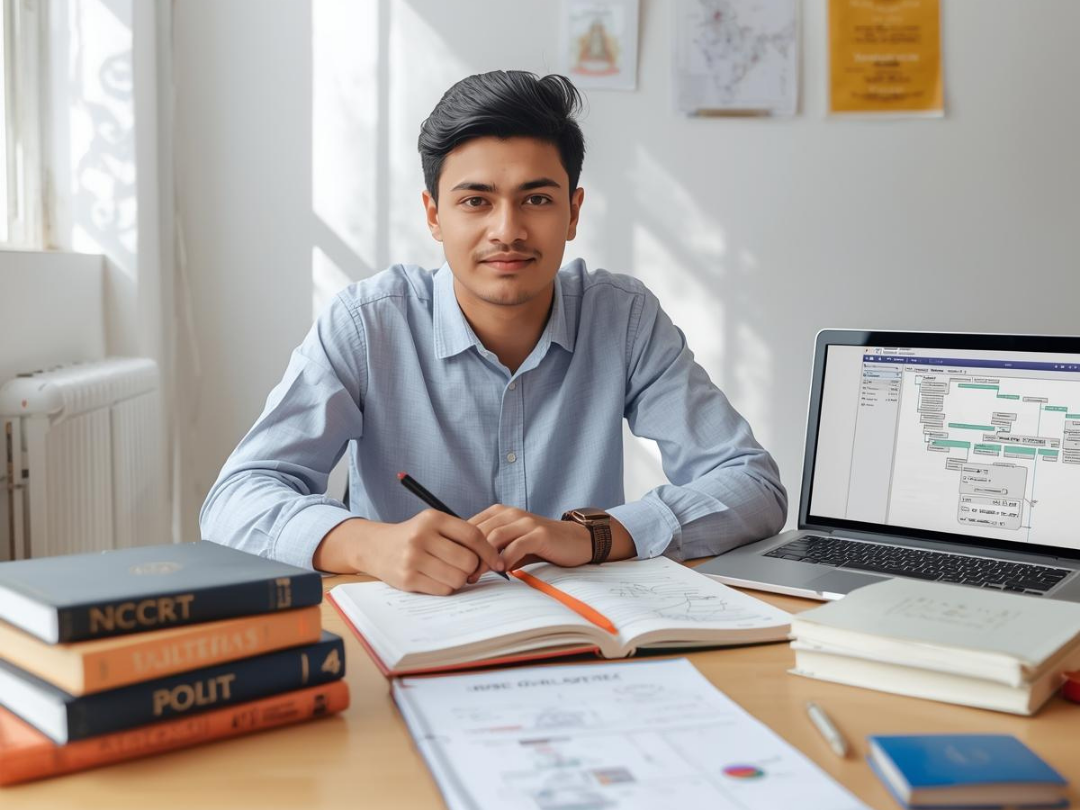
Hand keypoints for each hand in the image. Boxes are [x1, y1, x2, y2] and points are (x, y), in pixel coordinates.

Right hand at [318, 511, 504, 594]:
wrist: (375, 546)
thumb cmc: (414, 536)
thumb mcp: (433, 525)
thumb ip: (460, 536)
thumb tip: (492, 559)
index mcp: (433, 518)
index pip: (472, 535)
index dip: (489, 551)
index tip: (497, 562)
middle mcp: (422, 536)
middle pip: (467, 561)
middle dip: (472, 568)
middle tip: (466, 568)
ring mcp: (413, 558)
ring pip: (457, 578)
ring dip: (459, 579)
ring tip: (449, 572)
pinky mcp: (407, 579)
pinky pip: (443, 589)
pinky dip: (446, 587)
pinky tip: (436, 578)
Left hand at [469, 505, 592, 570]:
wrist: (575, 540)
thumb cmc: (540, 545)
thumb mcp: (512, 544)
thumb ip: (491, 549)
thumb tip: (465, 566)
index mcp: (500, 513)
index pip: (471, 526)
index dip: (460, 545)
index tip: (453, 565)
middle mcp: (511, 513)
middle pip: (480, 532)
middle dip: (468, 554)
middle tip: (462, 575)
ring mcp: (526, 522)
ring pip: (495, 538)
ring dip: (483, 559)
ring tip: (476, 576)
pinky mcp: (540, 533)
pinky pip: (517, 546)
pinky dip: (506, 559)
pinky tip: (501, 571)